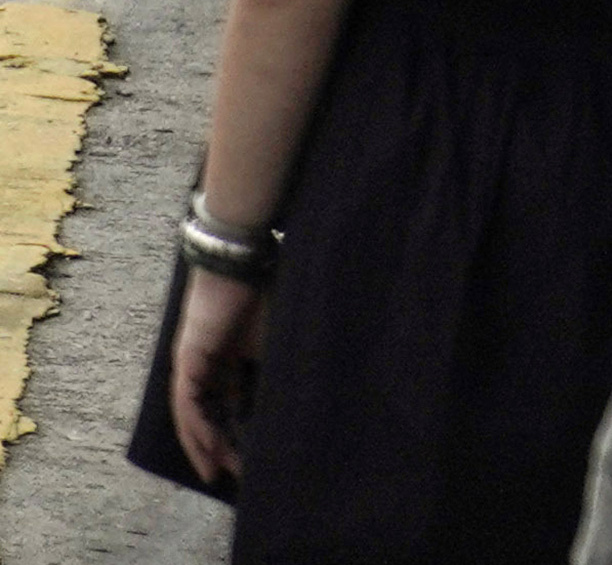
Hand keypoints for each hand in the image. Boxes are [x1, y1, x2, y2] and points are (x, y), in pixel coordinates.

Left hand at [170, 266, 258, 483]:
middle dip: (220, 447)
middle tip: (234, 475)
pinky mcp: (186, 361)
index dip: (239, 432)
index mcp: (227, 362)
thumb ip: (271, 369)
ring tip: (215, 471)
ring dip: (203, 444)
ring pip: (192, 416)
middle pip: (208, 416)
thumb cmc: (261, 295)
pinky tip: (207, 446)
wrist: (239, 265)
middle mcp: (204, 368)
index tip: (252, 457)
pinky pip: (187, 403)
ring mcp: (192, 366)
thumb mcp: (272, 341)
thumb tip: (295, 397)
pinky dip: (196, 426)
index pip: (230, 406)